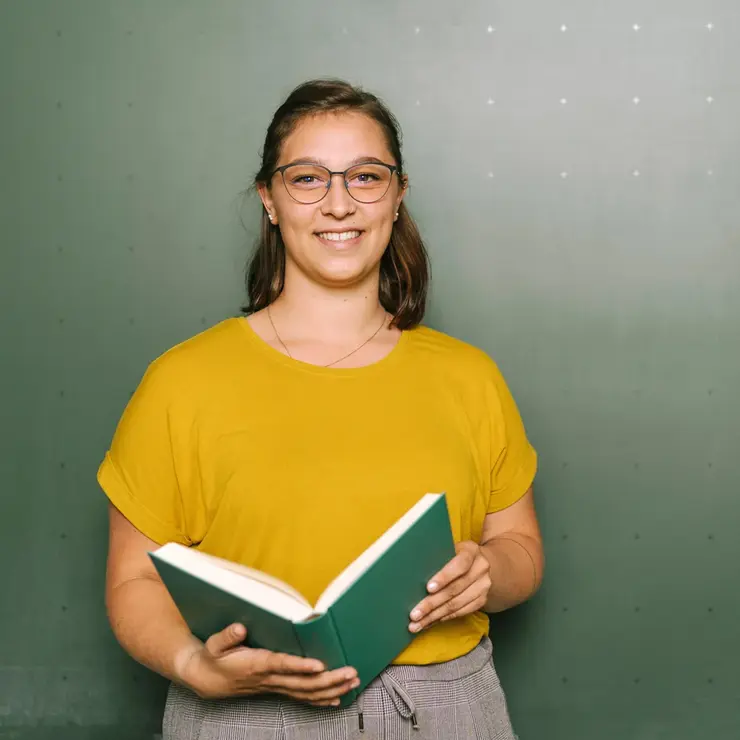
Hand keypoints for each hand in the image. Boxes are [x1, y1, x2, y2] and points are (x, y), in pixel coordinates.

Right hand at [180, 623, 359, 706]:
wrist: (209, 680)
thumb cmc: (215, 659)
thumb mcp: (214, 645)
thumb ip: (227, 636)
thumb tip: (240, 627)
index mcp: (257, 665)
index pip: (282, 665)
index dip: (300, 666)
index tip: (319, 665)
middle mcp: (270, 679)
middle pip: (303, 683)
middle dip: (329, 679)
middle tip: (350, 672)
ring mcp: (275, 687)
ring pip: (307, 692)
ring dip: (331, 689)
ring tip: (352, 682)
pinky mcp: (277, 689)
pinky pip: (302, 698)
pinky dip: (321, 699)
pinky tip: (337, 698)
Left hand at [408, 541, 490, 632]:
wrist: (481, 564)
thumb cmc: (455, 554)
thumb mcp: (449, 548)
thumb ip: (437, 556)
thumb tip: (412, 569)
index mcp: (471, 551)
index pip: (460, 564)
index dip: (444, 577)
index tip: (428, 588)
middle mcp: (480, 568)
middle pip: (455, 589)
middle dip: (432, 603)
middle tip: (414, 614)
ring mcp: (483, 586)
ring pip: (456, 604)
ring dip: (434, 616)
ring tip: (417, 624)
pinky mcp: (482, 600)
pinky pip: (461, 612)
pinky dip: (443, 618)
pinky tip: (430, 622)